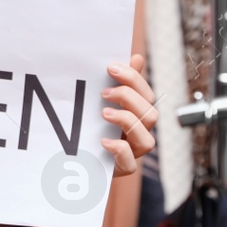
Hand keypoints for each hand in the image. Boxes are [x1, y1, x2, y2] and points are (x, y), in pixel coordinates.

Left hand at [101, 54, 157, 176]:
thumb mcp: (103, 101)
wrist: (75, 157)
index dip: (133, 79)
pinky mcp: (121, 169)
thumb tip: (137, 57)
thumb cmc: (93, 123)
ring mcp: (132, 153)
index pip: (147, 95)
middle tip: (104, 92)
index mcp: (137, 114)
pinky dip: (120, 150)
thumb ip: (120, 82)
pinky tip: (104, 140)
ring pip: (147, 141)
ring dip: (127, 123)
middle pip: (151, 116)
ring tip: (104, 113)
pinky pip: (130, 165)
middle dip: (129, 99)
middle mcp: (139, 133)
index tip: (110, 67)